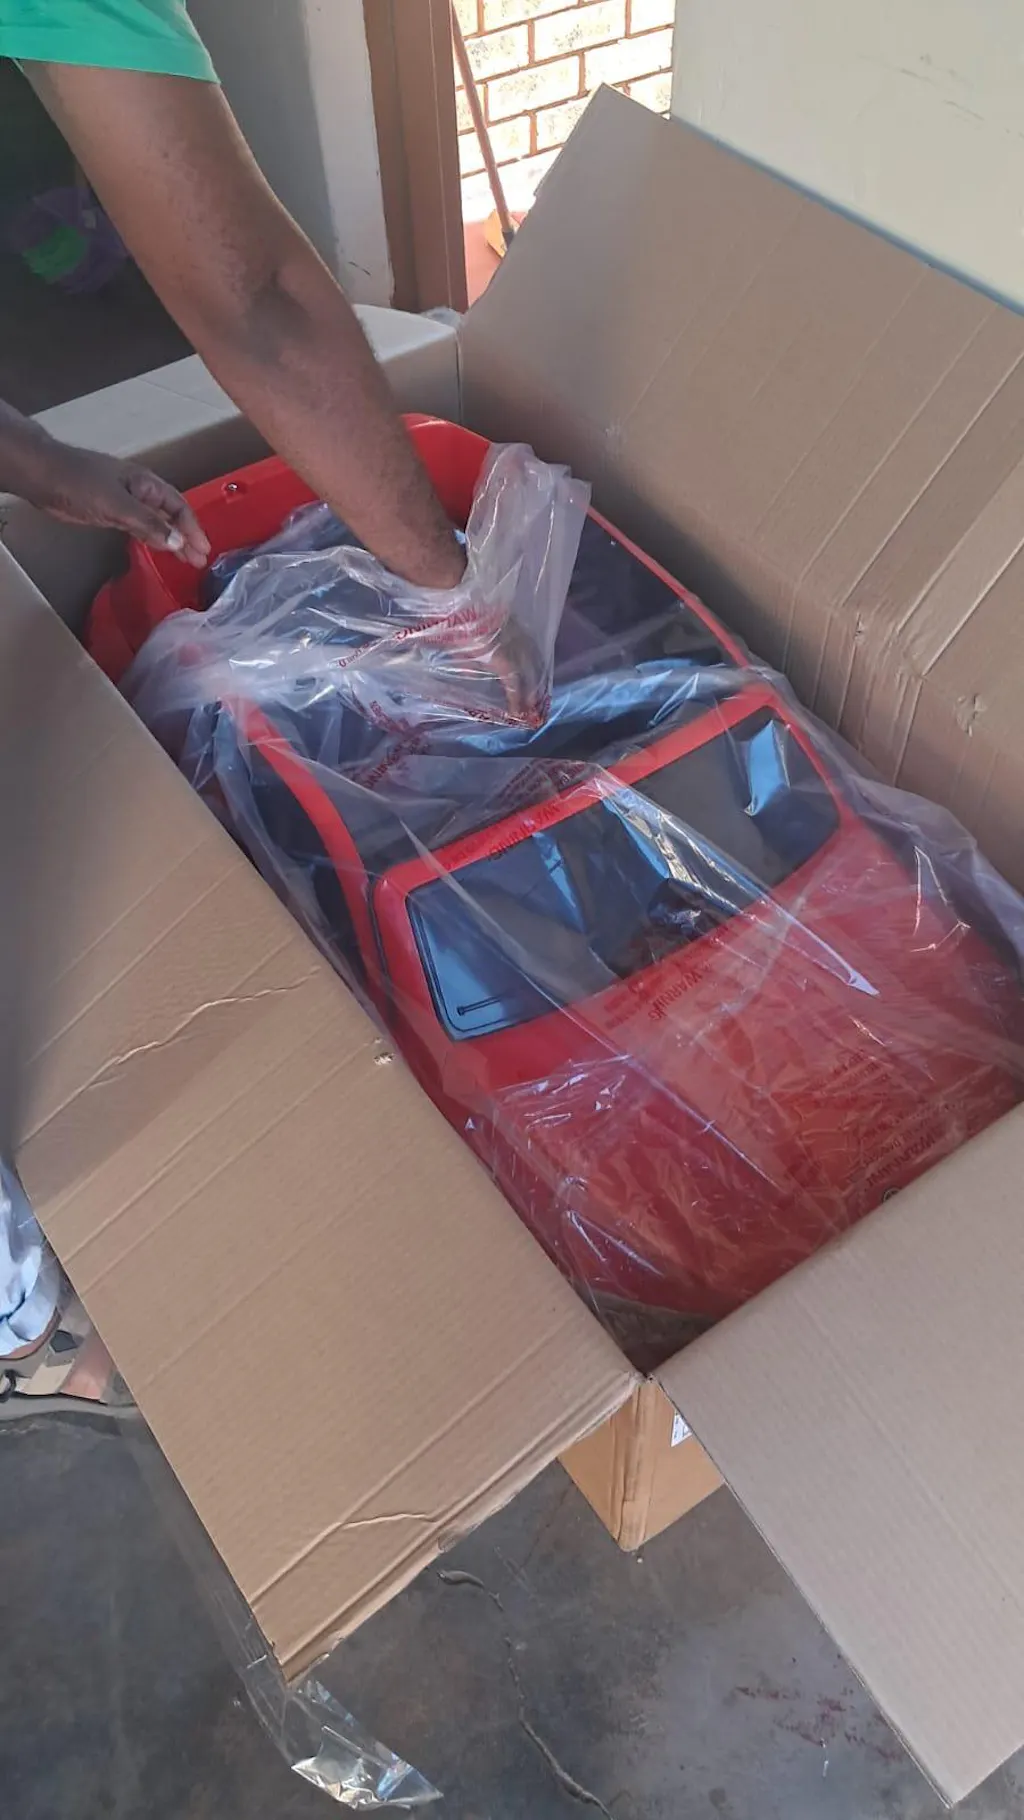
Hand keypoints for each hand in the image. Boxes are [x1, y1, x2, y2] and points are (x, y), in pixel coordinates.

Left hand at [35, 443, 210, 567]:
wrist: (44, 477)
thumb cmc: (81, 483)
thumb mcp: (118, 504)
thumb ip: (149, 524)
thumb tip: (177, 542)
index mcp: (145, 483)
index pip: (178, 506)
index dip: (192, 528)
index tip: (203, 549)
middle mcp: (139, 492)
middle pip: (170, 516)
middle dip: (186, 537)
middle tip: (199, 560)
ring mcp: (125, 503)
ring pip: (156, 524)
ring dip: (171, 541)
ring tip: (186, 560)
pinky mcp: (110, 514)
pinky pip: (139, 528)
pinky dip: (152, 539)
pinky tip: (159, 549)